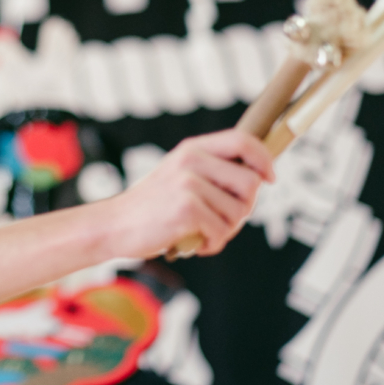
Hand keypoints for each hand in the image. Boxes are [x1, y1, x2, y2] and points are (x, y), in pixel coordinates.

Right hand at [100, 129, 274, 258]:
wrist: (114, 225)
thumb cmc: (152, 207)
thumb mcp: (180, 176)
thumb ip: (212, 171)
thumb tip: (258, 178)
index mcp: (192, 149)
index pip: (243, 140)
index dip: (263, 159)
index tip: (269, 178)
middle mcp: (191, 160)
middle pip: (250, 183)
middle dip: (243, 209)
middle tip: (221, 219)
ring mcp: (188, 183)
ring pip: (238, 212)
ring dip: (225, 230)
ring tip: (200, 231)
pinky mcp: (186, 208)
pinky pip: (221, 232)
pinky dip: (212, 244)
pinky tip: (194, 243)